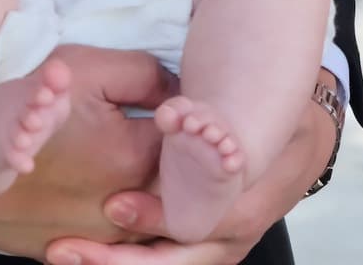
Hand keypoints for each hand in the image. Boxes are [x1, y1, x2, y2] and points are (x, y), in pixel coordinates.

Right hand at [0, 45, 173, 257]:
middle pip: (174, 190)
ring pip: (146, 220)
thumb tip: (185, 95)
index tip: (193, 117)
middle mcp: (122, 207)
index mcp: (134, 159)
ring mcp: (95, 237)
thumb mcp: (89, 68)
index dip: (195, 128)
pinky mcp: (70, 250)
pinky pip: (112, 240)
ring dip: (150, 196)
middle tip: (172, 144)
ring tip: (139, 169)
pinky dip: (118, 218)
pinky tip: (114, 195)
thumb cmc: (28, 103)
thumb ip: (148, 77)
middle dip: (180, 168)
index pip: (192, 147)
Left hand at [43, 69, 338, 264]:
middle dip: (119, 260)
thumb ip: (217, 121)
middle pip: (174, 262)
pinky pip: (161, 261)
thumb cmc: (278, 124)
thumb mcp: (265, 115)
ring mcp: (217, 249)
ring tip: (61, 253)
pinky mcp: (201, 249)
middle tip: (67, 248)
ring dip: (112, 263)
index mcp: (249, 206)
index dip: (157, 218)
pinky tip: (81, 254)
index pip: (200, 226)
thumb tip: (169, 114)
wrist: (301, 149)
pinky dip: (122, 259)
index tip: (114, 205)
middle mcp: (232, 238)